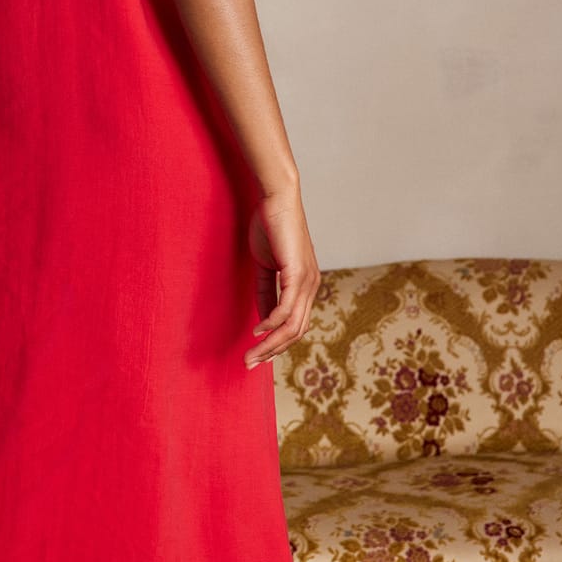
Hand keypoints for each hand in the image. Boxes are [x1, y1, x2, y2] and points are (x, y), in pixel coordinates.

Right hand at [243, 187, 319, 368]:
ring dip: (271, 345)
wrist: (277, 198)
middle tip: (249, 363)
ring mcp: (307, 281)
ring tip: (251, 355)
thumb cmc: (271, 226)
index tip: (255, 354)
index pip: (295, 325)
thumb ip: (267, 292)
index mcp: (306, 285)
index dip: (276, 343)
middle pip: (296, 332)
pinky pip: (286, 309)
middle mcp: (311, 286)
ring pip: (292, 326)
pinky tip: (257, 330)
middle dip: (272, 352)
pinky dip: (271, 324)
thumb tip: (263, 319)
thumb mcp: (266, 265)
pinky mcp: (297, 273)